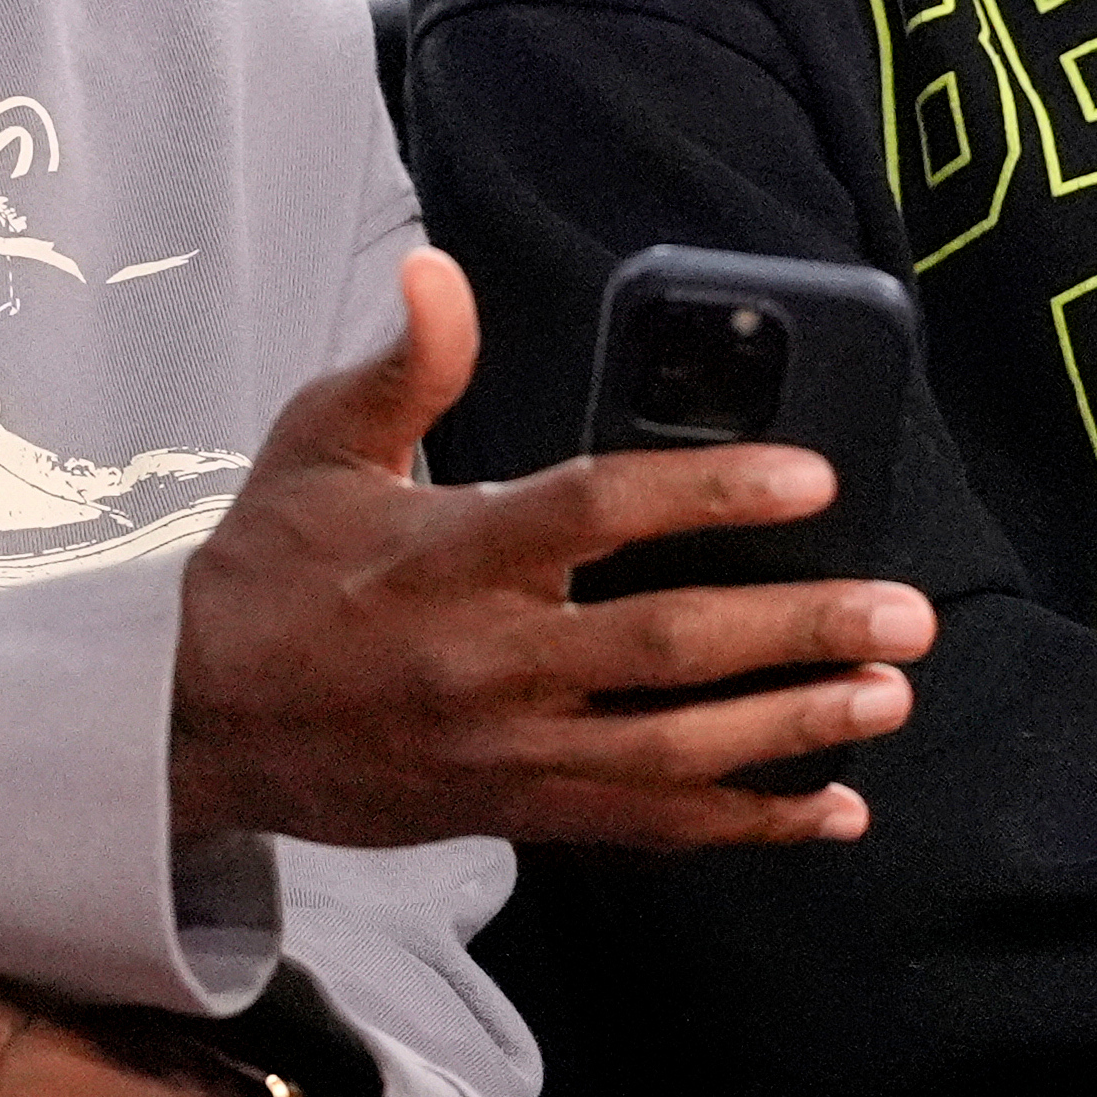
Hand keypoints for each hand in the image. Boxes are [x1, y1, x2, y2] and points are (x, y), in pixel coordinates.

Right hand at [172, 250, 938, 850]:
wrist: (191, 725)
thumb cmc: (265, 570)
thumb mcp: (316, 446)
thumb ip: (405, 367)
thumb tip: (438, 270)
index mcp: (450, 553)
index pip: (598, 513)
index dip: (710, 494)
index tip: (812, 478)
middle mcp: (489, 657)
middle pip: (666, 649)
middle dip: (798, 633)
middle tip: (905, 616)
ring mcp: (506, 747)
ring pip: (673, 753)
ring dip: (792, 730)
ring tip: (888, 699)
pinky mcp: (513, 809)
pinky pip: (645, 825)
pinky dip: (744, 825)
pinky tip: (831, 810)